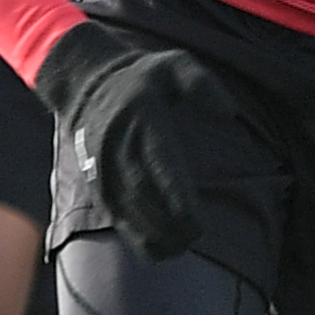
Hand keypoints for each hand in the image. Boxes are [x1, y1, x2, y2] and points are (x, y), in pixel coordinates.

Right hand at [31, 21, 241, 263]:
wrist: (87, 84)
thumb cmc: (144, 78)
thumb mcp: (174, 63)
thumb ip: (201, 83)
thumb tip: (228, 113)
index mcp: (143, 118)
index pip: (160, 162)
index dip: (175, 195)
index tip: (195, 220)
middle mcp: (119, 144)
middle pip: (143, 191)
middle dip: (168, 221)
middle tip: (195, 238)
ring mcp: (104, 165)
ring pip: (127, 207)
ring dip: (152, 233)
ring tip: (180, 249)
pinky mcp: (96, 180)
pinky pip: (114, 213)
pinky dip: (134, 234)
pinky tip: (158, 251)